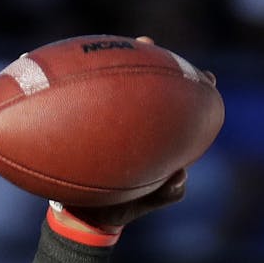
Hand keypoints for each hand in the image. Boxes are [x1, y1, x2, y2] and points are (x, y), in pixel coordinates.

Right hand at [52, 35, 209, 232]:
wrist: (85, 218)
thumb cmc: (121, 208)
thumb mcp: (148, 200)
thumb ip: (167, 192)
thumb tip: (180, 174)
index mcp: (151, 137)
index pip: (175, 105)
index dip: (189, 85)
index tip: (204, 75)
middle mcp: (129, 123)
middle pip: (142, 84)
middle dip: (149, 59)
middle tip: (147, 44)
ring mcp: (103, 122)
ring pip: (108, 85)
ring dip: (110, 60)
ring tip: (113, 44)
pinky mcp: (78, 125)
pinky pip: (73, 101)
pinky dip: (68, 84)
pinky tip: (59, 65)